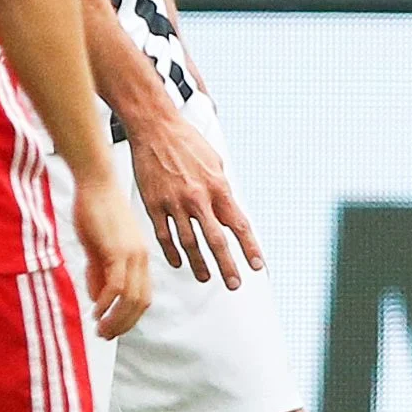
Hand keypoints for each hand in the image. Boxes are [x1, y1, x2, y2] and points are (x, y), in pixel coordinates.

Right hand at [70, 170, 153, 337]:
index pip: (142, 296)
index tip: (112, 327)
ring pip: (131, 298)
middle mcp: (141, 257)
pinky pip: (116, 285)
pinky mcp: (118, 249)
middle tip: (106, 334)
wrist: (95, 180)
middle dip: (124, 324)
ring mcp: (132, 254)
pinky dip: (107, 302)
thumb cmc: (95, 207)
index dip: (129, 317)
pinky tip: (96, 310)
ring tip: (101, 328)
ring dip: (116, 318)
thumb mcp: (97, 245)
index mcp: (139, 256)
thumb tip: (99, 297)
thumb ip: (98, 272)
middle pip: (140, 302)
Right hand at [125, 111, 262, 288]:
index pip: (239, 224)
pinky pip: (164, 235)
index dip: (250, 248)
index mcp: (218, 187)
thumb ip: (222, 190)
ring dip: (199, 264)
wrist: (154, 127)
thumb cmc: (187, 142)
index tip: (257, 266)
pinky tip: (179, 262)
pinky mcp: (154, 204)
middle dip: (227, 266)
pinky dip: (172, 252)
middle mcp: (198, 197)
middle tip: (234, 284)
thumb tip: (228, 215)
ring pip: (189, 243)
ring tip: (206, 277)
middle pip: (216, 240)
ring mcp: (174, 202)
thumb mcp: (215, 163)